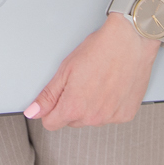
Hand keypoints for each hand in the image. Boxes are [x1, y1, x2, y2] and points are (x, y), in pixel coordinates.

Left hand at [24, 15, 157, 129]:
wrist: (131, 41)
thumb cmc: (100, 50)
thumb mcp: (65, 70)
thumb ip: (48, 96)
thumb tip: (33, 112)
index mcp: (73, 107)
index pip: (51, 123)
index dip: (50, 110)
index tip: (57, 98)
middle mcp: (93, 117)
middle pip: (72, 121)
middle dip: (72, 106)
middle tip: (81, 83)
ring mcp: (111, 117)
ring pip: (91, 119)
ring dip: (91, 107)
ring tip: (98, 82)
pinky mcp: (126, 114)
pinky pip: (110, 116)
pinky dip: (109, 105)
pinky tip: (112, 87)